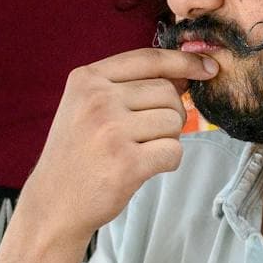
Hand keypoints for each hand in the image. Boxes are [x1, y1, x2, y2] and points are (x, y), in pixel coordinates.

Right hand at [14, 48, 217, 250]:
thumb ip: (130, 87)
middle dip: (171, 113)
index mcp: (87, 79)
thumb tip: (185, 72)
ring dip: (168, 139)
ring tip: (139, 152)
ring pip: (175, 122)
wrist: (53, 204)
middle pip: (167, 92)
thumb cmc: (79, 154)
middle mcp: (97, 100)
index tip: (209, 67)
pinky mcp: (126, 163)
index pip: (149, 59)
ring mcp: (111, 131)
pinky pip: (174, 152)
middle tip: (147, 135)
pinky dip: (168, 162)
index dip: (184, 61)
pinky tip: (143, 168)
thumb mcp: (88, 108)